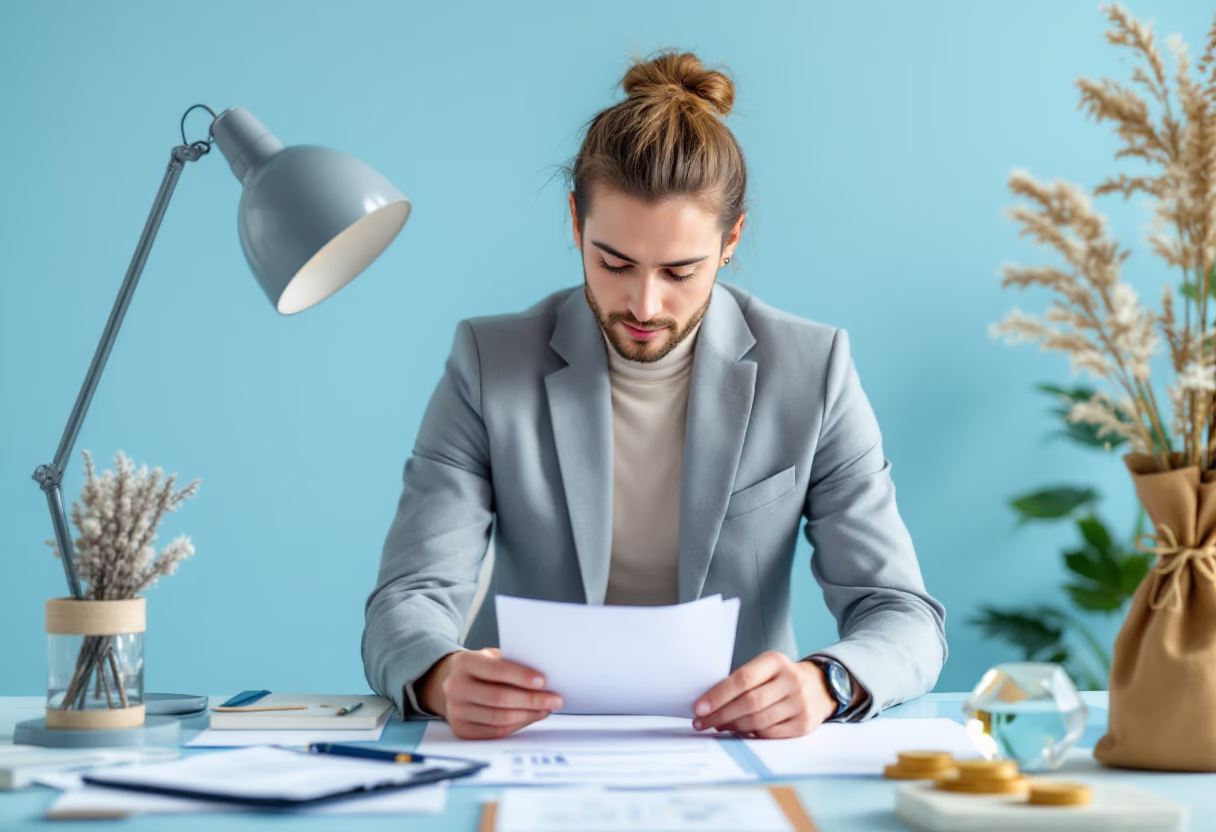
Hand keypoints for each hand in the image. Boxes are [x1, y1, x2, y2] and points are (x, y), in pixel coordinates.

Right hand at [419, 648, 562, 738]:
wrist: (452, 684)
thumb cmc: (480, 669)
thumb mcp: (490, 657)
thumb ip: (510, 662)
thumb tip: (543, 678)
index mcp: (463, 663)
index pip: (495, 670)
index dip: (521, 676)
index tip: (543, 681)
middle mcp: (455, 687)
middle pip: (499, 697)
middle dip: (532, 700)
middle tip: (555, 699)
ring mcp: (456, 711)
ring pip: (500, 718)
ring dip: (529, 715)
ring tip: (547, 709)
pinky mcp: (462, 730)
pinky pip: (496, 732)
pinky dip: (518, 725)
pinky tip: (532, 717)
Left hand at [692, 651, 837, 738]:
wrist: (820, 686)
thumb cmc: (781, 678)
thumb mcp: (765, 669)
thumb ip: (741, 682)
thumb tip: (709, 705)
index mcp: (776, 661)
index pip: (743, 678)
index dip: (719, 695)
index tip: (699, 708)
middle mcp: (791, 680)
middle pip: (749, 702)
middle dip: (721, 715)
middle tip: (701, 723)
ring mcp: (800, 703)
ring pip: (758, 720)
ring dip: (733, 726)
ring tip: (718, 726)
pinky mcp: (804, 724)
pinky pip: (770, 734)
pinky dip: (751, 734)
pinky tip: (739, 732)